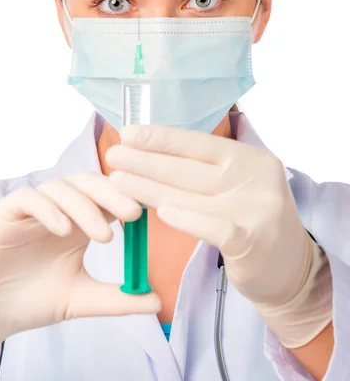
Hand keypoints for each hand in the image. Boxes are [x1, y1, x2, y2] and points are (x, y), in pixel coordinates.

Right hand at [0, 172, 160, 361]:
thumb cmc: (33, 300)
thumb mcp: (81, 299)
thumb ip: (117, 298)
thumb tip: (157, 301)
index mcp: (81, 222)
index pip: (108, 196)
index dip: (129, 198)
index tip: (152, 212)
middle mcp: (60, 209)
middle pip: (90, 182)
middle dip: (114, 194)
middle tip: (134, 214)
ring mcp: (34, 208)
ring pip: (63, 187)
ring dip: (85, 207)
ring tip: (104, 237)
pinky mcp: (7, 212)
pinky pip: (30, 198)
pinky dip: (49, 209)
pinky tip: (63, 230)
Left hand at [107, 125, 331, 346]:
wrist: (291, 269)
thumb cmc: (251, 220)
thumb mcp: (236, 186)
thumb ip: (205, 171)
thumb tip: (152, 152)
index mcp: (251, 158)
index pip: (199, 143)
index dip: (161, 138)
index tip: (128, 133)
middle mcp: (256, 178)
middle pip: (189, 169)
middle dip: (145, 161)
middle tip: (112, 156)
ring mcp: (257, 209)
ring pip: (192, 196)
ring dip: (149, 188)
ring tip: (118, 180)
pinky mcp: (252, 240)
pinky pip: (212, 227)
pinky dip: (186, 219)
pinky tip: (160, 212)